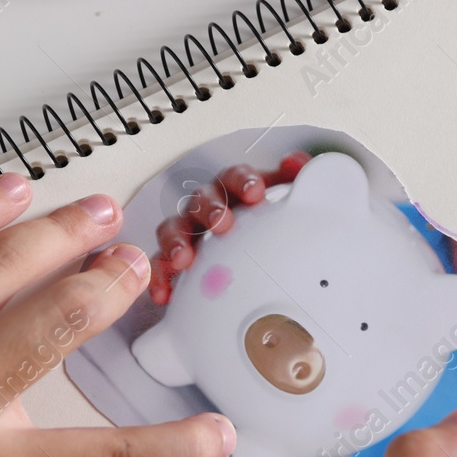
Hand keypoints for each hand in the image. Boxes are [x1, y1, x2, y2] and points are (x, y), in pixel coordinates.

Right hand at [148, 151, 310, 303]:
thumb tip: (295, 163)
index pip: (234, 177)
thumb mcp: (286, 201)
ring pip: (174, 229)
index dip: (243, 181)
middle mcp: (208, 207)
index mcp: (234, 190)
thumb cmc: (267, 223)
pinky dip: (161, 278)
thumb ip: (295, 179)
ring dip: (176, 242)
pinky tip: (164, 293)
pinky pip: (162, 266)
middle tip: (222, 223)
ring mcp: (189, 232)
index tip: (255, 192)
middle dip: (210, 209)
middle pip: (201, 200)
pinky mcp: (175, 260)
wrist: (257, 255)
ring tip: (183, 260)